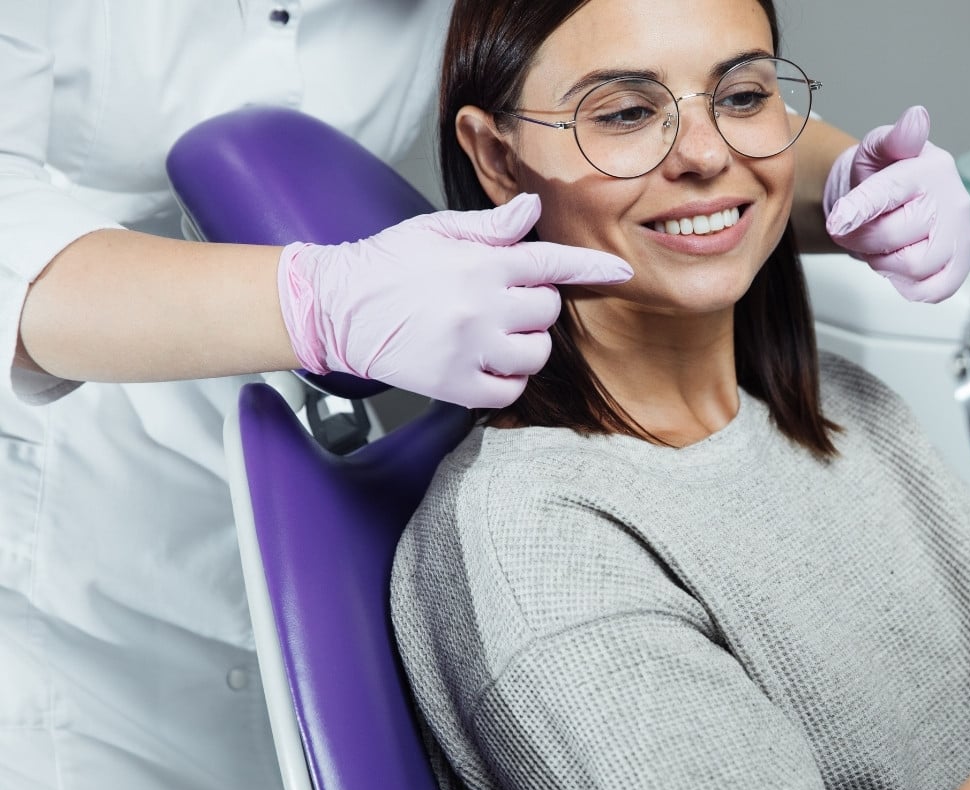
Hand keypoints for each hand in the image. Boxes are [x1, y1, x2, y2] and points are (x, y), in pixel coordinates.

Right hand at [278, 193, 631, 407]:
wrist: (336, 307)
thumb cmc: (386, 263)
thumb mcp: (437, 229)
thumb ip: (490, 226)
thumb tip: (533, 210)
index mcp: (480, 263)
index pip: (552, 263)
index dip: (593, 267)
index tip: (623, 271)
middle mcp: (481, 306)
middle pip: (549, 310)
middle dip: (536, 303)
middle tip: (503, 299)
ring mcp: (470, 348)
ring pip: (536, 352)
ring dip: (526, 343)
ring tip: (494, 332)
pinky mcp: (456, 385)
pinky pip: (511, 389)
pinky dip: (508, 379)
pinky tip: (487, 362)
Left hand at [822, 105, 969, 303]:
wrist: (894, 201)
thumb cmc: (883, 174)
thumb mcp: (876, 148)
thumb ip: (891, 138)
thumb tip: (916, 119)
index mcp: (931, 168)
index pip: (891, 192)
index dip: (860, 209)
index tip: (839, 221)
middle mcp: (953, 200)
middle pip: (894, 236)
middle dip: (863, 237)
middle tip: (856, 228)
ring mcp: (959, 234)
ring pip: (912, 266)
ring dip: (884, 262)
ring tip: (880, 243)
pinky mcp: (960, 263)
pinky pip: (935, 289)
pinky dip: (910, 286)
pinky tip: (898, 266)